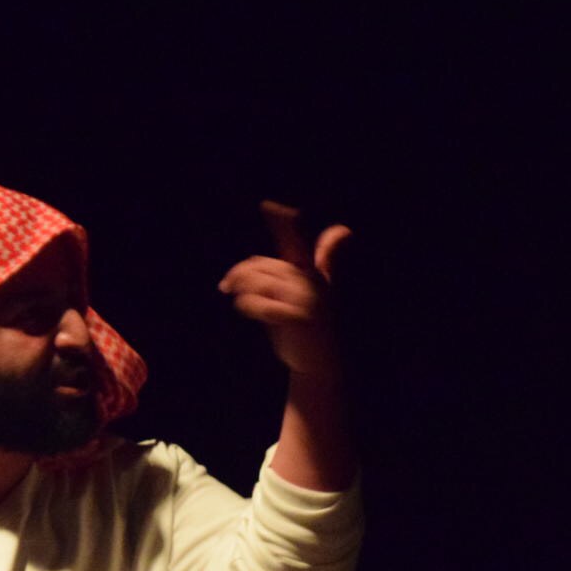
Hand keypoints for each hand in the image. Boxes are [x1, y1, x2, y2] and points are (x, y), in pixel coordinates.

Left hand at [217, 200, 351, 378]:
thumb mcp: (321, 291)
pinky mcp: (295, 317)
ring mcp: (304, 300)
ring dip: (239, 289)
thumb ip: (326, 259)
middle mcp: (310, 282)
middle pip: (262, 266)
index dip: (284, 223)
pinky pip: (257, 303)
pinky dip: (246, 304)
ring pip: (256, 281)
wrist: (321, 365)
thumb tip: (344, 230)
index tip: (268, 206)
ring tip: (235, 296)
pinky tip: (245, 308)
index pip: (297, 241)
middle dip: (239, 274)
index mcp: (312, 273)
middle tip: (226, 285)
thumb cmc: (315, 328)